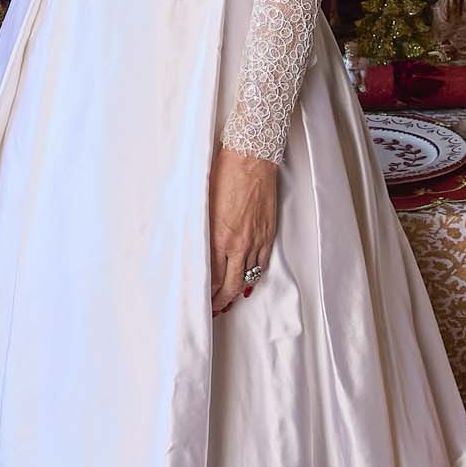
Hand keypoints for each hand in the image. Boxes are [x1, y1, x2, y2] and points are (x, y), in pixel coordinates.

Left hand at [208, 142, 277, 315]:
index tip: (200, 299)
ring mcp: (256, 240)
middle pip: (230, 285)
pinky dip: (254, 275)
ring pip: (248, 277)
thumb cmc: (223, 173)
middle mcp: (238, 243)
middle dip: (221, 301)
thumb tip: (197, 249)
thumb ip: (201, 230)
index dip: (206, 292)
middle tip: (214, 308)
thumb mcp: (203, 204)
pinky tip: (248, 279)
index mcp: (217, 237)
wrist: (251, 158)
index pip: (211, 277)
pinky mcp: (268, 233)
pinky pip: (262, 263)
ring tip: (229, 299)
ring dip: (238, 290)